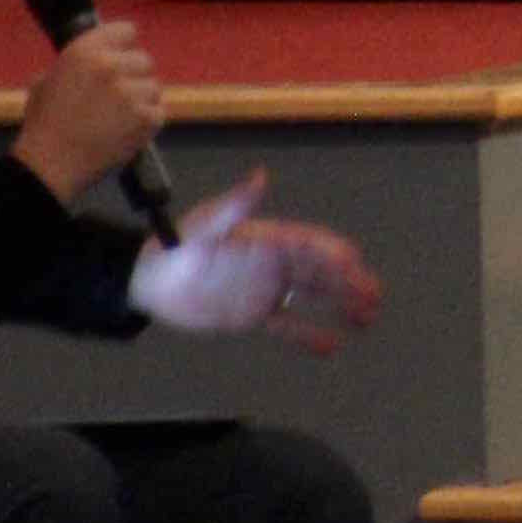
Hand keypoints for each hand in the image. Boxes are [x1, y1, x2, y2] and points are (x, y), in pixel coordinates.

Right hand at [11, 21, 161, 202]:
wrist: (52, 162)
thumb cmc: (44, 123)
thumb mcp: (48, 79)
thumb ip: (77, 64)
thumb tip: (96, 58)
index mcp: (85, 51)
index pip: (126, 30)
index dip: (123, 45)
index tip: (121, 56)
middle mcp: (111, 66)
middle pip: (144, 60)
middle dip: (134, 75)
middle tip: (119, 95)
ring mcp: (132, 92)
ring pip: (154, 87)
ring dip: (142, 99)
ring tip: (120, 116)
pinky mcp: (147, 118)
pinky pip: (159, 112)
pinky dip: (148, 121)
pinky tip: (127, 130)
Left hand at [127, 171, 383, 351]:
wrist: (147, 283)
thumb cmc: (172, 247)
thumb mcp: (204, 225)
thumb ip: (235, 205)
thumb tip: (260, 177)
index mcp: (266, 239)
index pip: (309, 245)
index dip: (334, 253)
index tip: (355, 264)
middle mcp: (272, 264)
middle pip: (321, 273)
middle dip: (350, 283)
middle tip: (374, 295)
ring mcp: (266, 290)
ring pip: (313, 298)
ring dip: (341, 306)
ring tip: (366, 318)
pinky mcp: (253, 315)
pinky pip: (288, 327)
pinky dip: (309, 336)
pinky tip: (332, 345)